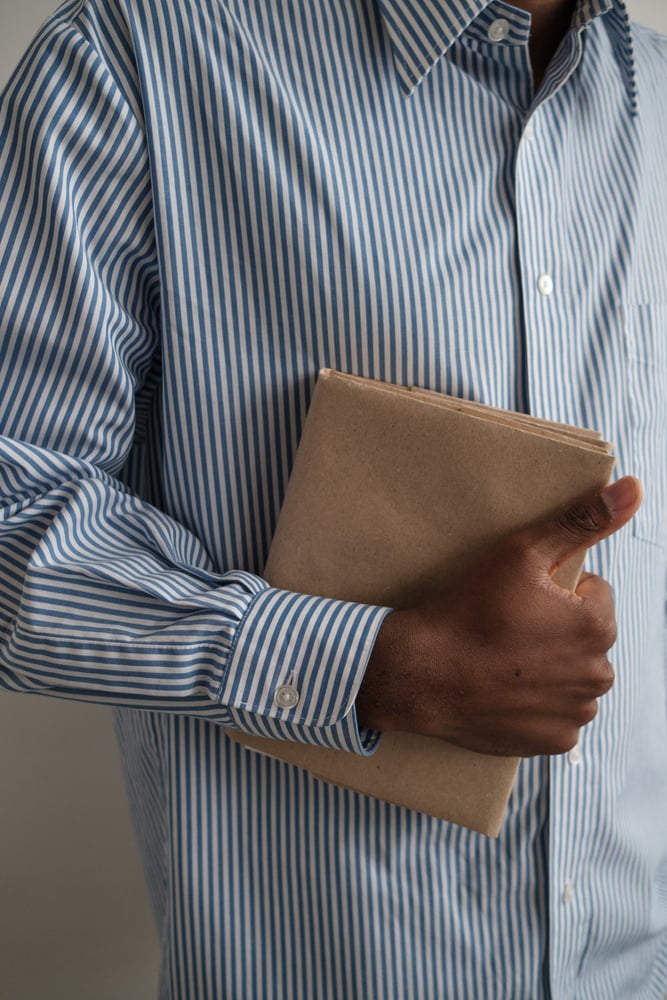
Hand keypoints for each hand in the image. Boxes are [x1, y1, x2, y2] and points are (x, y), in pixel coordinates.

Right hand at [357, 476, 641, 756]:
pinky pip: (555, 715)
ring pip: (571, 677)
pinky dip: (535, 704)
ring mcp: (575, 713)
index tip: (517, 598)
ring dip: (548, 669)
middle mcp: (597, 674)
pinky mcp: (551, 741)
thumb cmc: (467, 611)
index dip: (552, 591)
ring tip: (502, 658)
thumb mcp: (521, 552)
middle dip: (555, 631)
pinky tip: (503, 689)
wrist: (420, 674)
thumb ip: (581, 521)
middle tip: (506, 627)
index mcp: (597, 626)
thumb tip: (633, 490)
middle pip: (583, 638)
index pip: (591, 594)